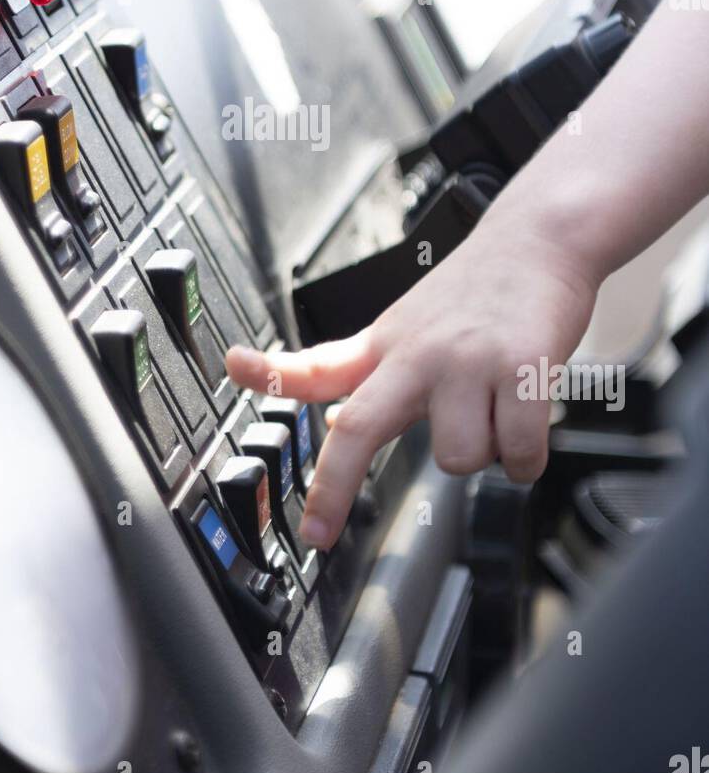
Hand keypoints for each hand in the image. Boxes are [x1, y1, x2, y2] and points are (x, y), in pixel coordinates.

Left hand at [225, 209, 599, 549]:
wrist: (539, 241)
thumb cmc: (475, 291)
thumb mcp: (404, 324)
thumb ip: (365, 370)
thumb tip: (334, 420)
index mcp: (386, 345)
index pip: (318, 368)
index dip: (270, 376)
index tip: (234, 370)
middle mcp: (419, 354)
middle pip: (363, 426)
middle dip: (334, 485)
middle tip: (319, 530)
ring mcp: (469, 361)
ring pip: (459, 459)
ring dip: (483, 453)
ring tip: (495, 411)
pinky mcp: (521, 368)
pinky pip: (517, 456)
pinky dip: (525, 459)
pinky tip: (526, 423)